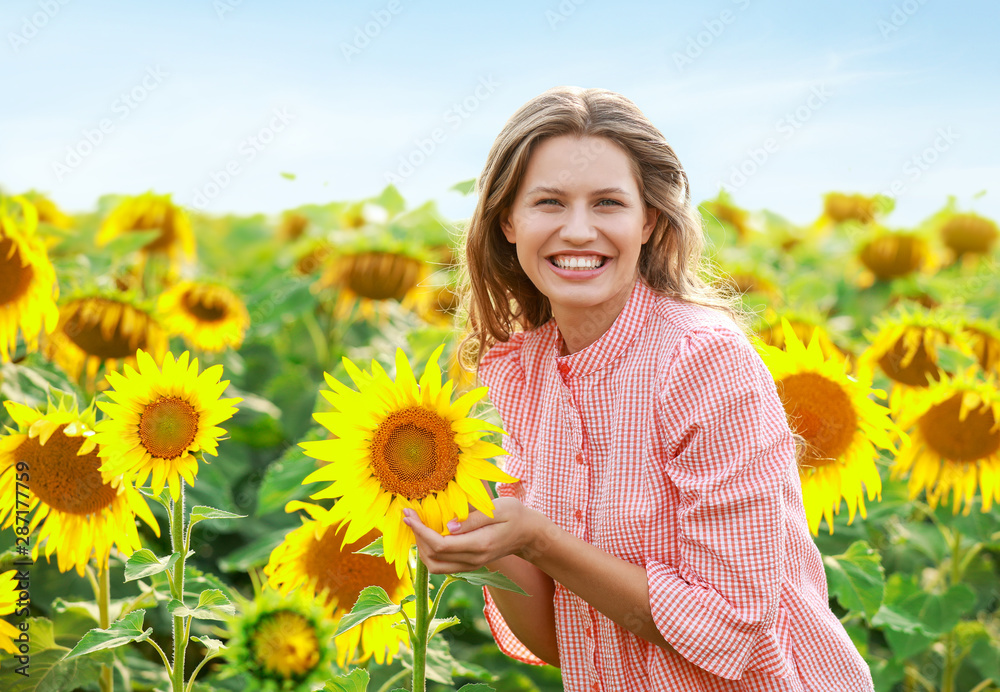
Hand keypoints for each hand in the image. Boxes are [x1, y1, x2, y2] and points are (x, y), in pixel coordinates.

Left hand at [402, 497, 542, 573]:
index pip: (440, 544)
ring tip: (416, 525)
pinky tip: (427, 533)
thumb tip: (448, 525)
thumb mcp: (498, 509)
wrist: (528, 534)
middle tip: (408, 515)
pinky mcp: (468, 564)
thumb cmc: (514, 515)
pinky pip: (442, 565)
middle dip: (416, 538)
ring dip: (421, 547)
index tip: (408, 515)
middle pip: (433, 558)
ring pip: (435, 566)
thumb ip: (473, 518)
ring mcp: (470, 565)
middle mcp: (473, 560)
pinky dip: (429, 551)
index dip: (420, 531)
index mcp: (479, 545)